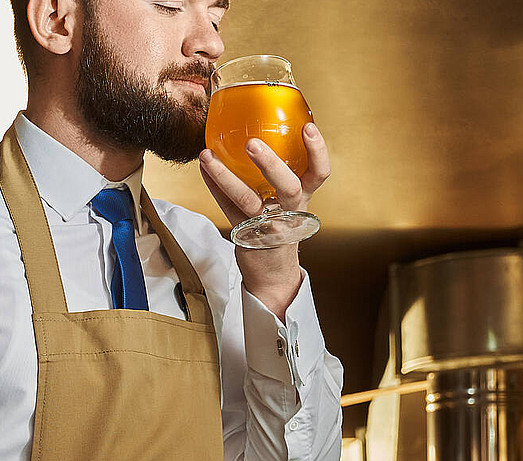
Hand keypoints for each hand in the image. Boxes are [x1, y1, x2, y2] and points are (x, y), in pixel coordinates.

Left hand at [197, 122, 330, 226]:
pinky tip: (203, 167)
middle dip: (271, 164)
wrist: (273, 272)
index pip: (319, 173)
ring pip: (248, 200)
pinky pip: (226, 207)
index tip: (308, 128)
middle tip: (251, 143)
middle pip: (288, 187)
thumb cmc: (280, 226)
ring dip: (226, 175)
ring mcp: (266, 225)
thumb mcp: (290, 202)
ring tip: (208, 155)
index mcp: (304, 198)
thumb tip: (263, 126)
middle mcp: (289, 211)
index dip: (317, 151)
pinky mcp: (245, 234)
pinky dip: (213, 186)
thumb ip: (284, 172)